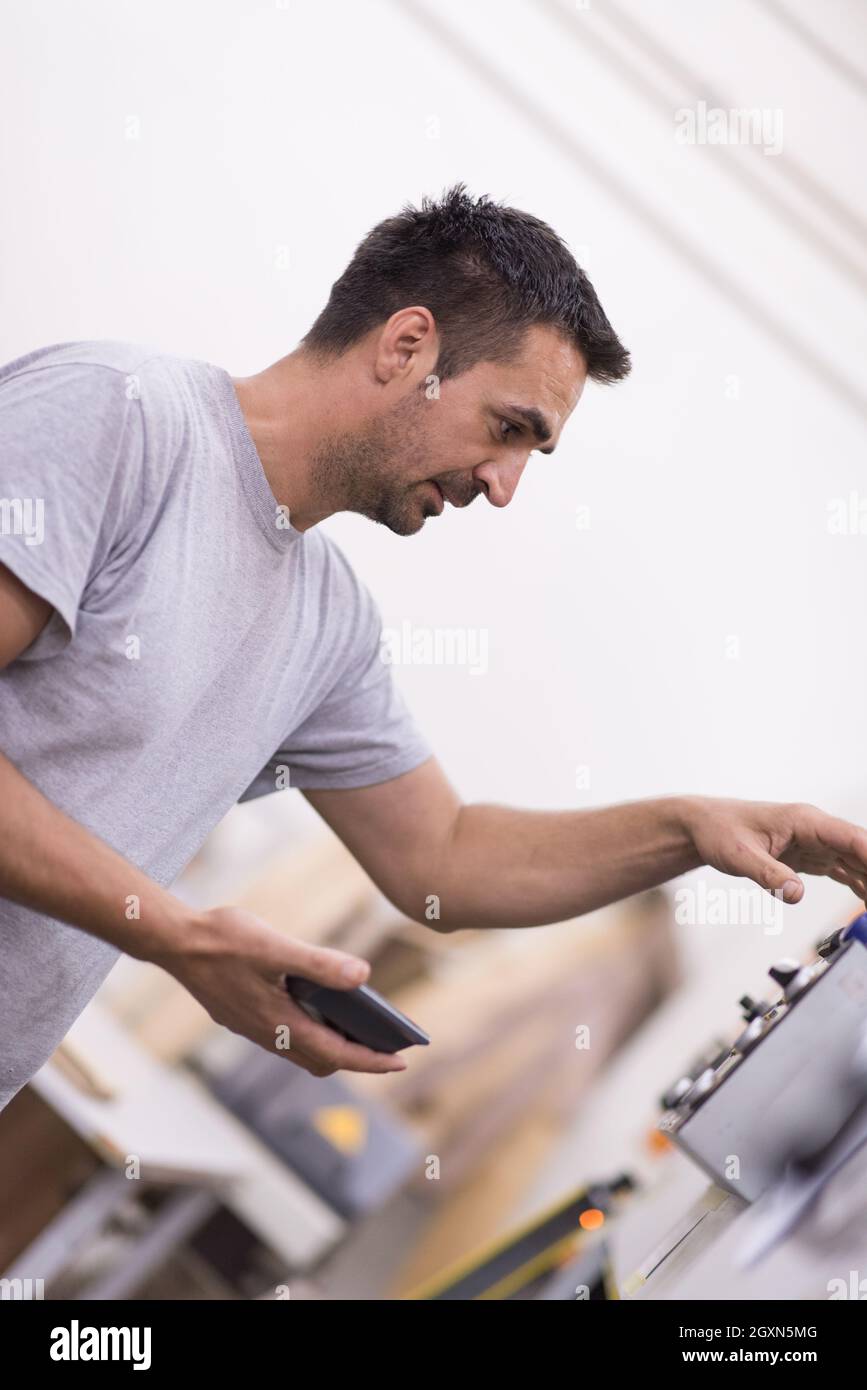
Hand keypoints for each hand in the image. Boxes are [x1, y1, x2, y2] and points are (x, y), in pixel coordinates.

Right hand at [154, 906, 406, 1076]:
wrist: (172, 941)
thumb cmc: (223, 940)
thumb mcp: (276, 947)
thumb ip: (320, 963)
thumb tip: (363, 976)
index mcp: (280, 1022)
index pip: (337, 1053)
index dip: (372, 1061)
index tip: (402, 1062)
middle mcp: (266, 1033)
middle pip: (321, 1060)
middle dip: (356, 1058)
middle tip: (386, 1046)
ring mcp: (251, 1027)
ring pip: (301, 1050)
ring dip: (331, 1044)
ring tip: (358, 1026)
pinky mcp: (241, 1015)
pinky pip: (283, 1035)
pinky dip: (308, 1029)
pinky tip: (315, 1002)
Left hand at [683, 797, 866, 904]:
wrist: (703, 827)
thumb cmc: (719, 831)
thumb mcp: (740, 856)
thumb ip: (769, 874)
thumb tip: (797, 894)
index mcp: (804, 820)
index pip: (850, 837)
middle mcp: (815, 829)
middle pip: (859, 850)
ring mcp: (814, 841)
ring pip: (855, 861)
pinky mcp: (809, 855)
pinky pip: (841, 869)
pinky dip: (858, 883)